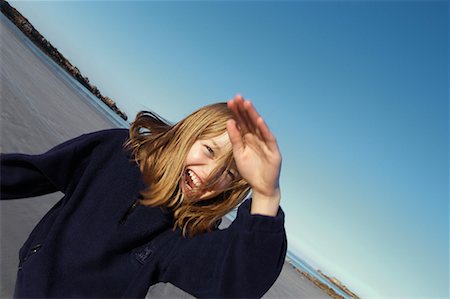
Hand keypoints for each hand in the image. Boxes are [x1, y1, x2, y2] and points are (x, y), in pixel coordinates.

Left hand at [227, 95, 281, 215]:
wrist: (261, 187)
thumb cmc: (250, 170)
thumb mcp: (238, 154)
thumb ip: (235, 138)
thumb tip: (229, 121)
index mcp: (248, 138)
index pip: (242, 122)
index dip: (237, 112)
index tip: (230, 102)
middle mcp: (257, 138)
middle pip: (250, 121)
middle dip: (244, 109)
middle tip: (238, 97)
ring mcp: (266, 143)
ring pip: (259, 127)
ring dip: (253, 115)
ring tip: (247, 104)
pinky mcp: (273, 151)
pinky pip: (268, 138)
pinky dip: (264, 129)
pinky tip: (259, 120)